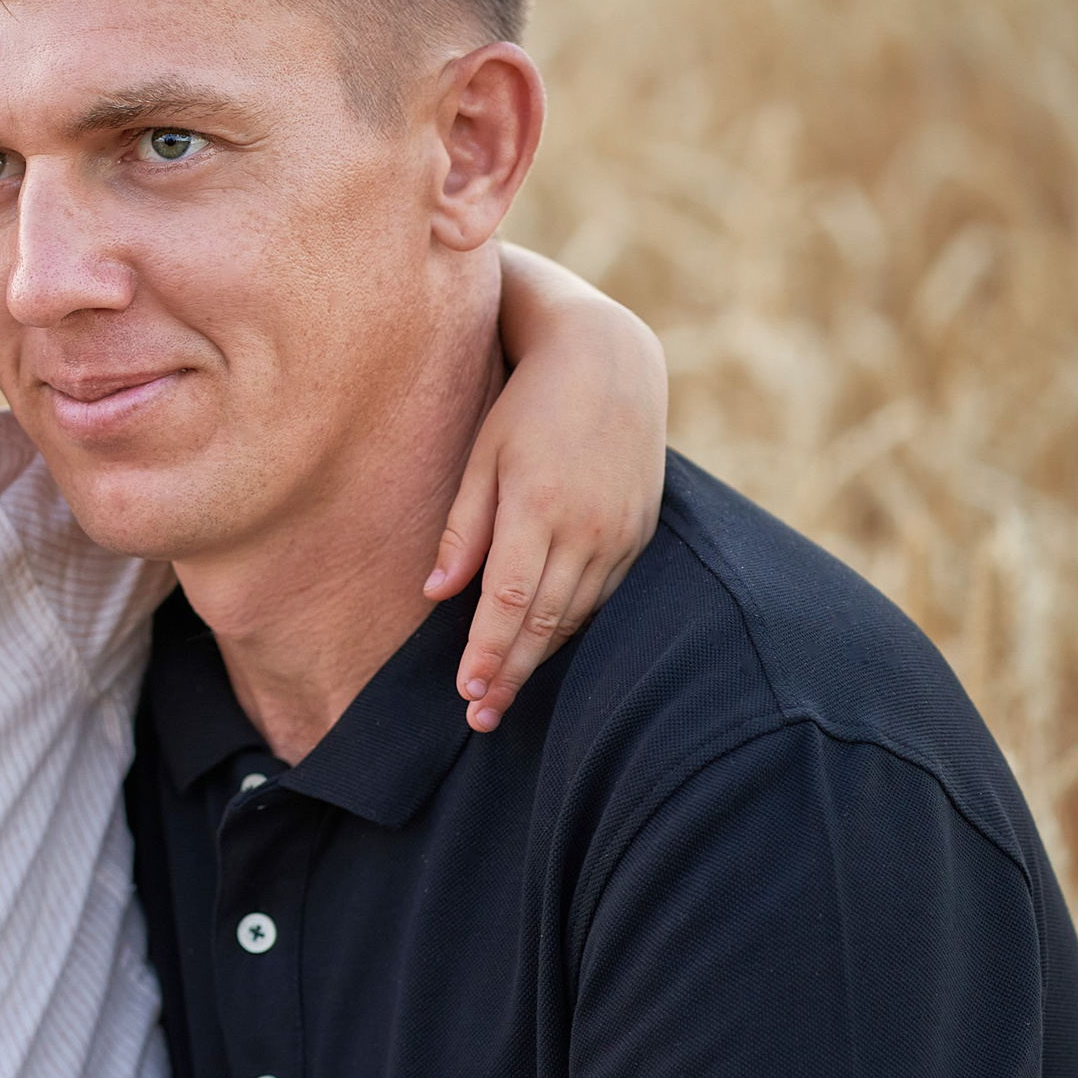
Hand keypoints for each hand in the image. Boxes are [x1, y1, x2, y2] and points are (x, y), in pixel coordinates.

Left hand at [425, 251, 666, 730]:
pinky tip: (545, 644)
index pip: (512, 600)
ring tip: (503, 694)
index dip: (489, 652)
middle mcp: (588, 526)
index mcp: (540, 505)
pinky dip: (573, 624)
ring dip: (541, 658)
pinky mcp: (641, 531)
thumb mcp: (484, 454)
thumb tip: (436, 593)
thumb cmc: (528, 402)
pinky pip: (604, 594)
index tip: (466, 693)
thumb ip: (464, 526)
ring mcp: (620, 532)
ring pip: (579, 615)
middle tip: (480, 717)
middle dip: (511, 673)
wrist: (610, 359)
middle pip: (546, 622)